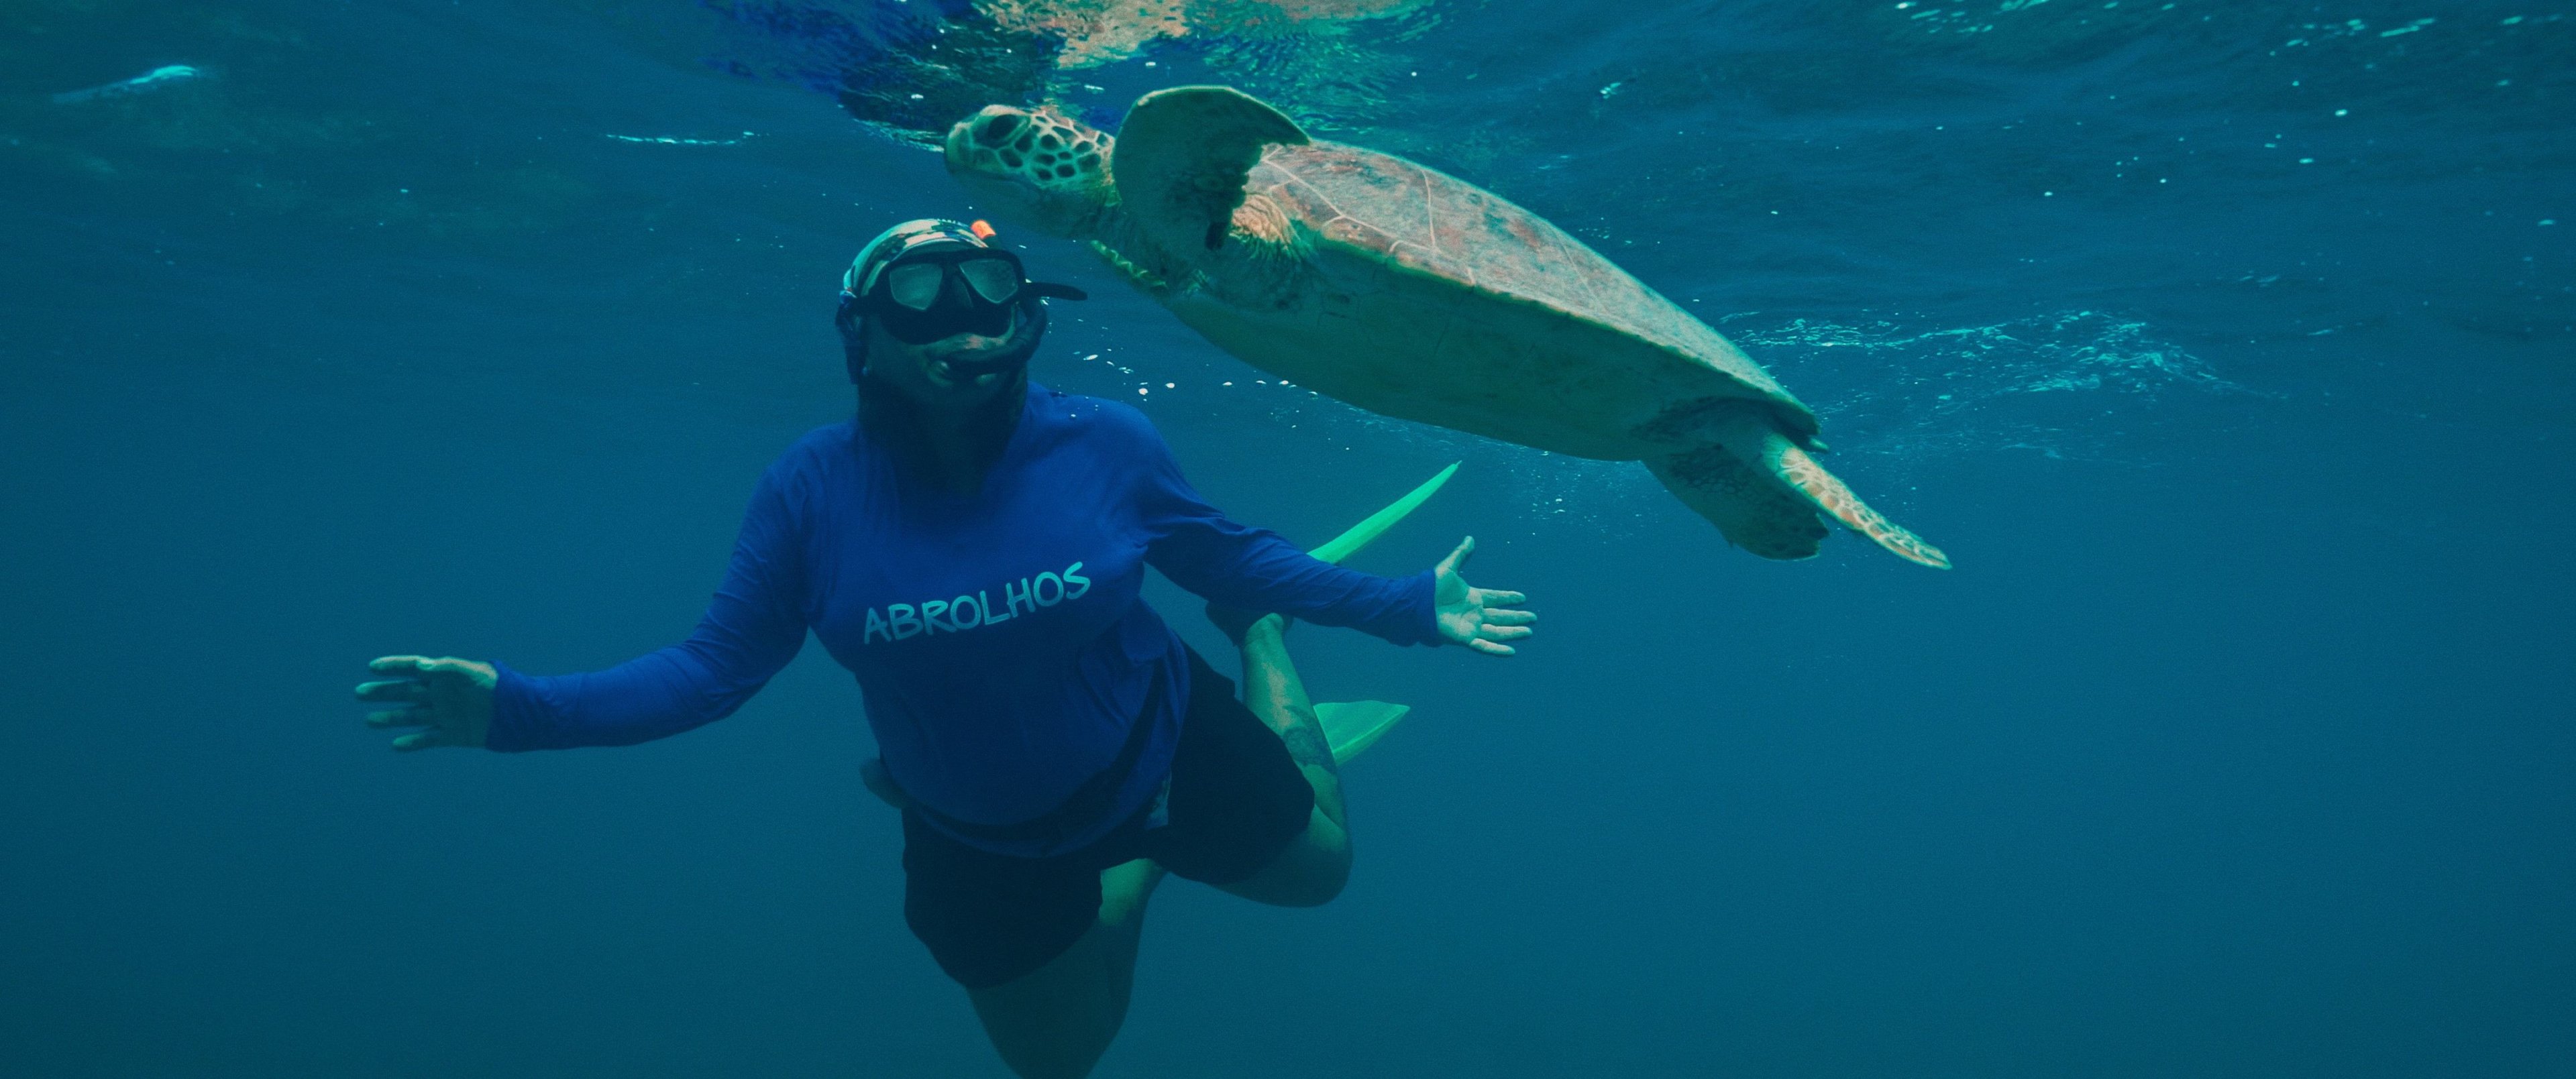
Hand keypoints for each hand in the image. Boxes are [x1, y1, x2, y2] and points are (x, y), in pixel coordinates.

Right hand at [356, 655, 496, 751]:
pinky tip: (396, 745)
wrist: (519, 714)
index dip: (394, 666)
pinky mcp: (453, 734)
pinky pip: (428, 739)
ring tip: (370, 721)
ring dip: (391, 718)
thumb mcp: (475, 672)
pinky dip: (413, 742)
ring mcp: (445, 715)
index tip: (372, 667)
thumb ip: (449, 668)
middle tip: (360, 693)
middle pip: (406, 692)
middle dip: (383, 692)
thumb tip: (423, 667)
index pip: (414, 668)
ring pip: (412, 716)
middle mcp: (441, 695)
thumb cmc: (499, 686)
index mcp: (446, 677)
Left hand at [1432, 537, 1535, 655]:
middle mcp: (1474, 613)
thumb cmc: (1430, 587)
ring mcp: (1471, 626)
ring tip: (1528, 632)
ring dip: (1513, 632)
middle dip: (1517, 617)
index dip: (1509, 597)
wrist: (1417, 603)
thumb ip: (1460, 554)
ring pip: (1498, 631)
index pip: (1496, 598)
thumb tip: (1470, 538)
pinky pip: (1484, 645)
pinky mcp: (1465, 638)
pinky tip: (1511, 651)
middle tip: (1533, 617)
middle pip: (1501, 616)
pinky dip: (1497, 649)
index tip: (1523, 598)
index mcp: (1472, 597)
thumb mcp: (1448, 568)